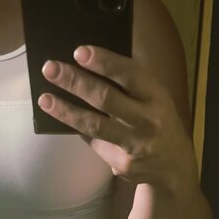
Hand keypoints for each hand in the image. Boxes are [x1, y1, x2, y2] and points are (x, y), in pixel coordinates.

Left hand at [39, 45, 193, 187]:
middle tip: (50, 69)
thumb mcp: (154, 98)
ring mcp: (135, 144)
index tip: (79, 52)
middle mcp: (148, 120)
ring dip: (66, 110)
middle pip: (106, 98)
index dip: (104, 62)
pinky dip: (76, 128)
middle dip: (75, 81)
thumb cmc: (158, 120)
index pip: (130, 74)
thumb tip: (88, 64)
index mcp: (157, 96)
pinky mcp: (122, 163)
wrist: (174, 167)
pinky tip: (60, 117)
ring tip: (45, 98)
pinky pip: (94, 142)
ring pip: (94, 125)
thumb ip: (130, 84)